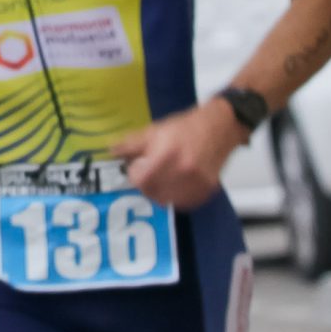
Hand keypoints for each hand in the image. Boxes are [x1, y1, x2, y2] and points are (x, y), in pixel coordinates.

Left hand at [112, 99, 246, 208]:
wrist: (220, 128)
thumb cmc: (186, 127)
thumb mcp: (155, 130)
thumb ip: (132, 144)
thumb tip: (111, 151)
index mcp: (167, 154)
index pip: (139, 180)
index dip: (136, 174)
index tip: (139, 166)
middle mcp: (182, 171)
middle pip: (151, 192)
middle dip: (146, 183)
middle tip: (151, 171)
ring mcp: (196, 184)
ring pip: (166, 200)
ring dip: (160, 191)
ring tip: (164, 175)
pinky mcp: (206, 192)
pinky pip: (182, 204)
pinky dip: (176, 196)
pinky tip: (177, 182)